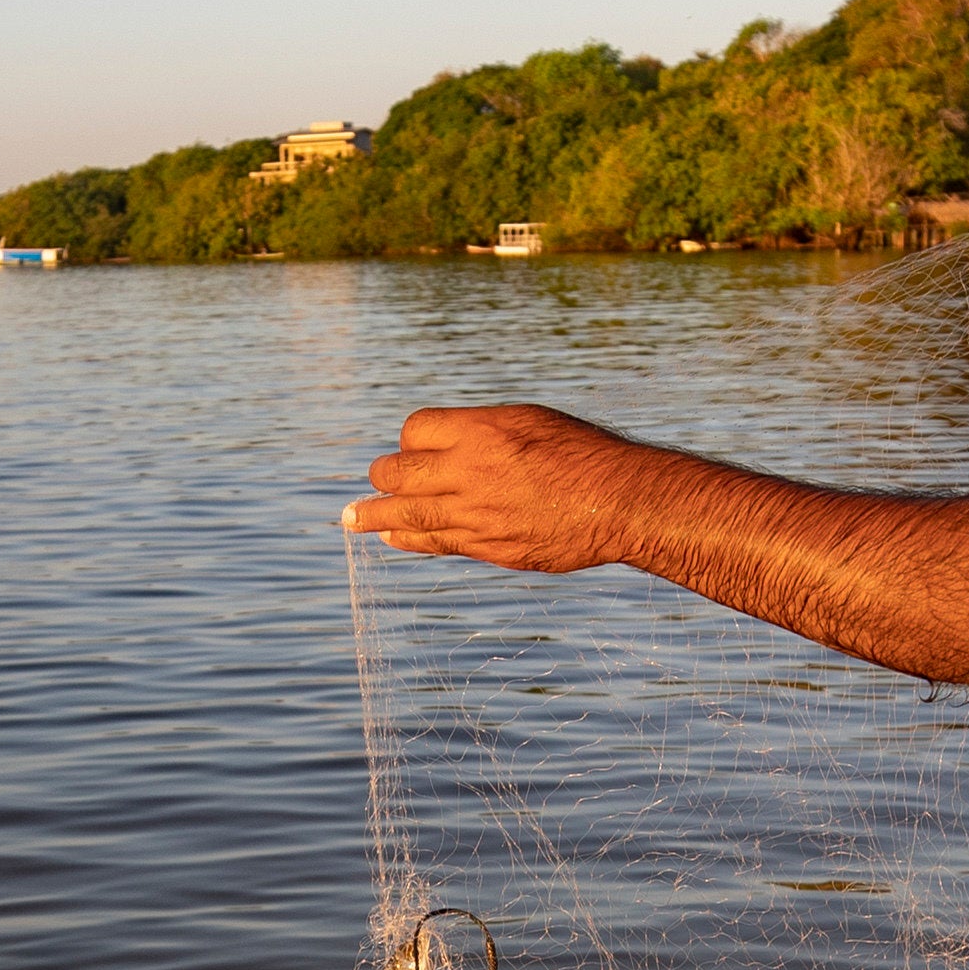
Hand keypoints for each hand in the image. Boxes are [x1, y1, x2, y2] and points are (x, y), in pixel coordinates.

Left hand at [343, 403, 654, 572]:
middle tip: (377, 479)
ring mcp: (475, 513)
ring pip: (406, 512)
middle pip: (399, 471)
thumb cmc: (582, 453)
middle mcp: (469, 471)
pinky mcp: (488, 546)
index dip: (412, 440)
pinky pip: (435, 542)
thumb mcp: (530, 423)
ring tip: (349, 519)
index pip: (415, 430)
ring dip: (372, 514)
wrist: (619, 501)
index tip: (417, 448)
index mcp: (480, 431)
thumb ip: (484, 433)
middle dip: (385, 474)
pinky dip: (408, 538)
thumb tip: (450, 443)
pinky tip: (391, 535)